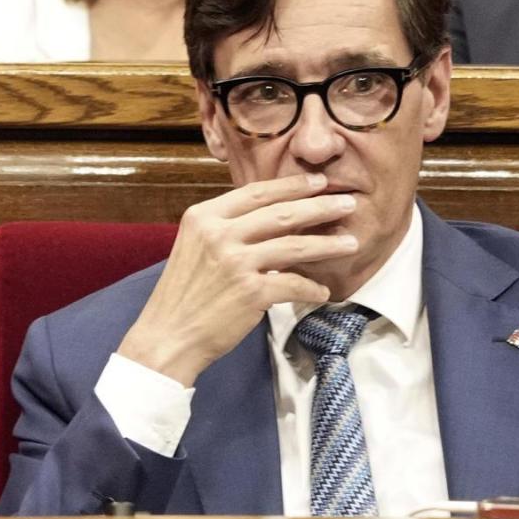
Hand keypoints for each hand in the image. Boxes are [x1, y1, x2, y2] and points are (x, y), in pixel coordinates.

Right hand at [116, 173, 357, 385]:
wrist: (167, 337)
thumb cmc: (185, 293)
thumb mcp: (197, 245)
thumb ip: (229, 226)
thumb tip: (278, 213)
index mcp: (205, 216)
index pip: (258, 192)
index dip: (293, 185)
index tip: (319, 182)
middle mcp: (219, 234)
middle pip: (283, 213)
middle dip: (321, 206)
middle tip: (348, 203)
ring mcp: (235, 262)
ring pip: (296, 246)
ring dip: (328, 244)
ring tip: (352, 242)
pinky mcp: (251, 292)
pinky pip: (294, 284)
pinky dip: (312, 288)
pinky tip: (323, 291)